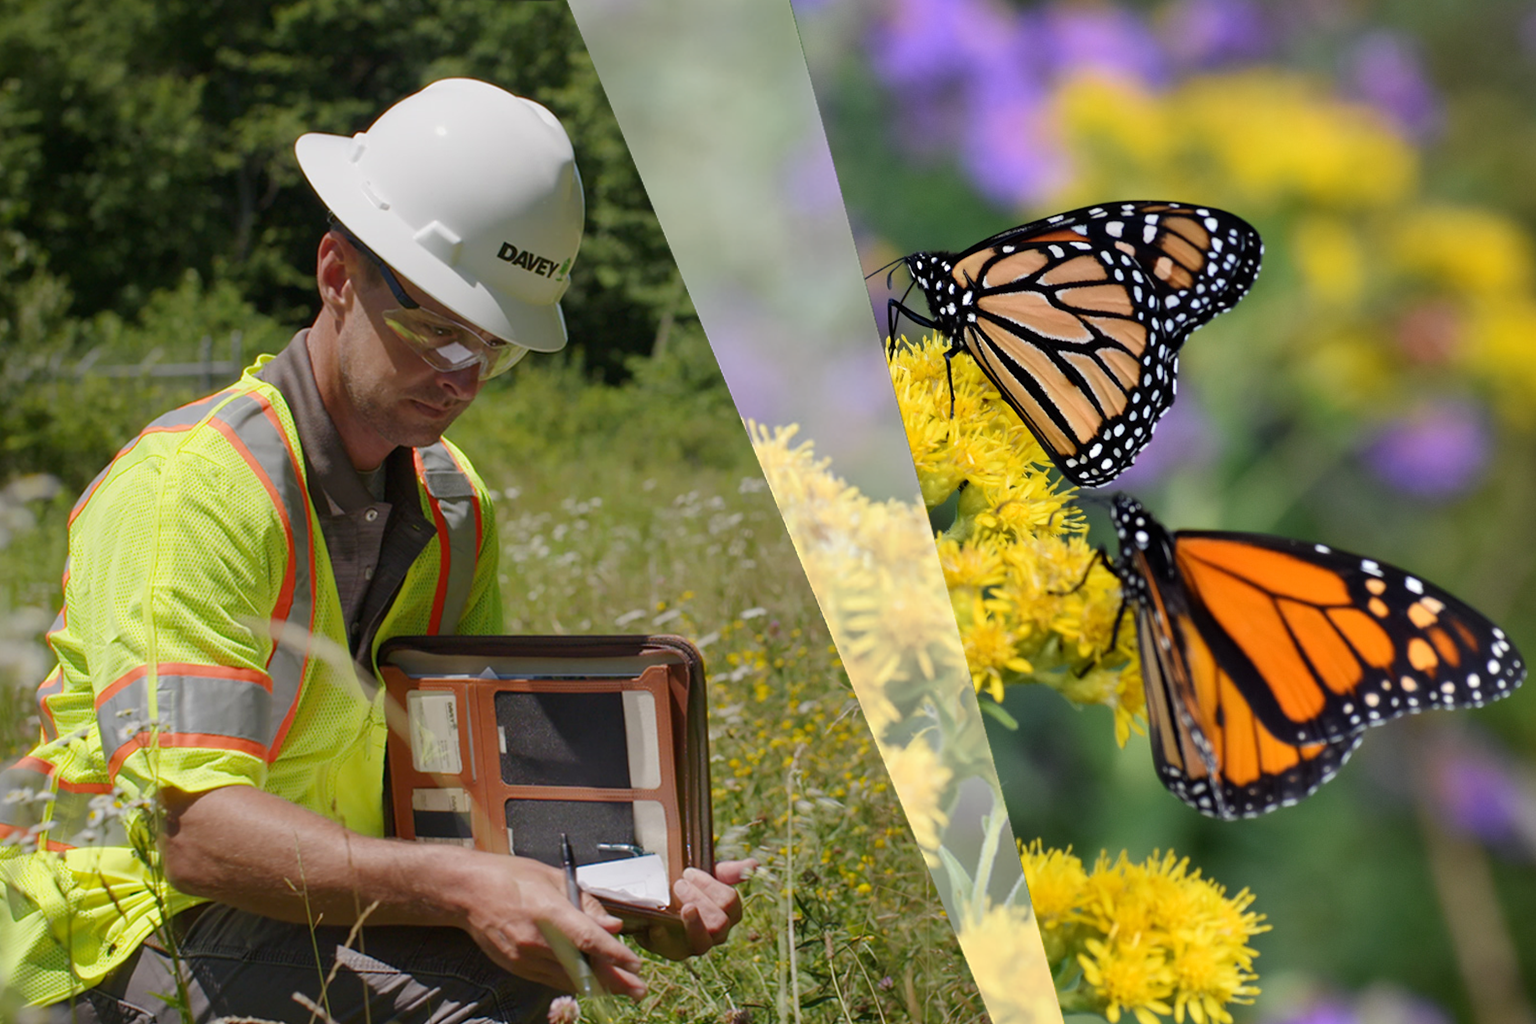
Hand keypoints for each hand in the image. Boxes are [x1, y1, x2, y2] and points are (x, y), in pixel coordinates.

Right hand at [455, 852, 647, 998]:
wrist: (468, 893)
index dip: (614, 954)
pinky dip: (573, 980)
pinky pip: (551, 978)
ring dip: (597, 985)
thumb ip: (586, 903)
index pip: (588, 939)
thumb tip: (613, 926)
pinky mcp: (516, 967)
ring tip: (623, 990)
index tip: (635, 965)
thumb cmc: (512, 878)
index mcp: (548, 911)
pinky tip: (590, 983)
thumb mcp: (554, 877)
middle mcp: (537, 939)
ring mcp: (524, 957)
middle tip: (638, 990)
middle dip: (613, 981)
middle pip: (582, 966)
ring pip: (568, 977)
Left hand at [639, 859, 755, 960]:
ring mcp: (696, 945)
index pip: (729, 902)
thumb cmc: (691, 889)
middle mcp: (717, 934)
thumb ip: (729, 871)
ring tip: (677, 901)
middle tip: (679, 884)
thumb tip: (754, 864)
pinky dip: (664, 937)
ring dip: (691, 920)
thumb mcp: (708, 876)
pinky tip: (657, 925)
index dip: (710, 885)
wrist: (660, 901)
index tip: (689, 872)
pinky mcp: (674, 952)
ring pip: (703, 941)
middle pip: (719, 923)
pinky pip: (671, 950)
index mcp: (729, 914)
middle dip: (699, 899)